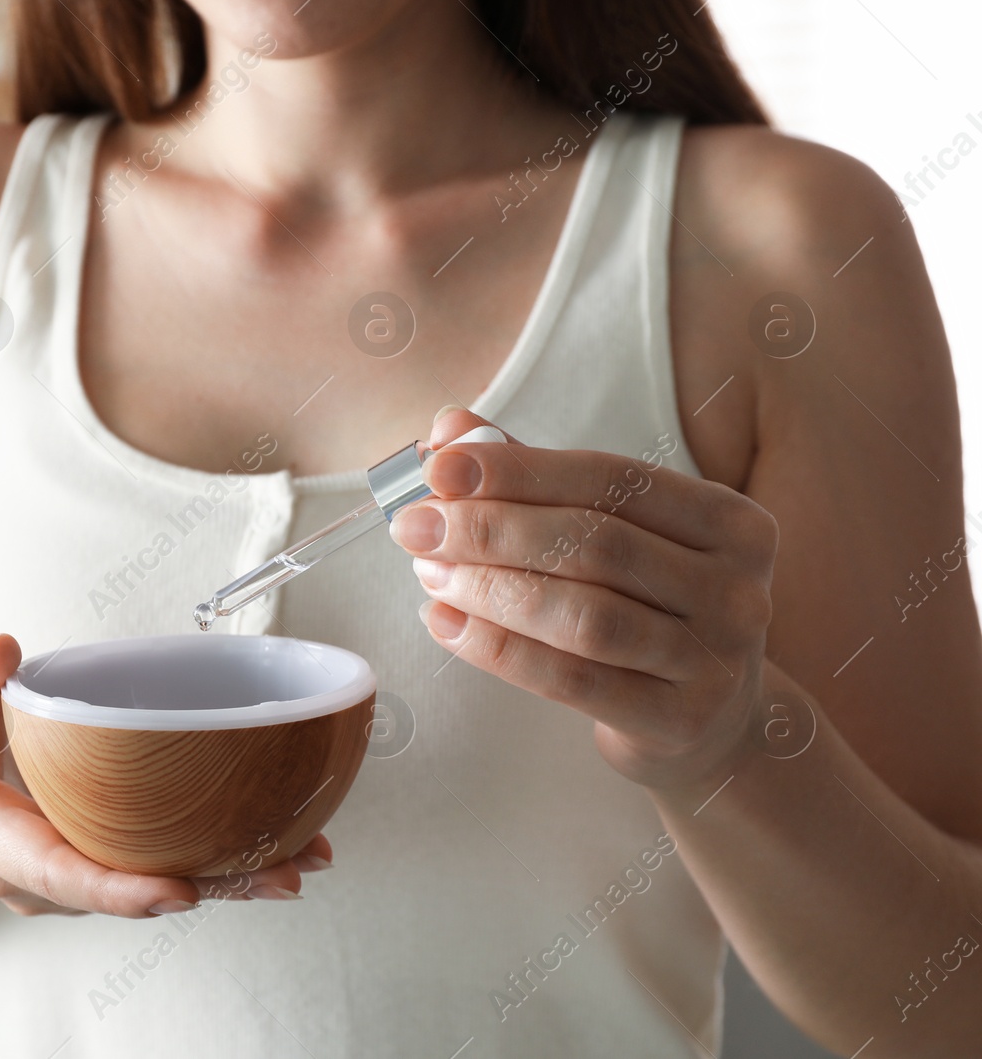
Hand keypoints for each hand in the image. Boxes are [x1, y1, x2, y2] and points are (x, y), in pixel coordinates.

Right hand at [0, 634, 331, 916]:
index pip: (55, 872)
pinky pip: (151, 871)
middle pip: (122, 892)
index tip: (179, 890)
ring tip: (300, 864)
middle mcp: (28, 874)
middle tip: (283, 873)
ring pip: (146, 889)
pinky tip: (272, 850)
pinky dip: (212, 864)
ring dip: (225, 881)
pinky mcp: (89, 863)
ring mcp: (62, 879)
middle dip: (206, 888)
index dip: (117, 889)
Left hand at [390, 409, 779, 788]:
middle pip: (595, 543)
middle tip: (415, 526)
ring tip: (428, 573)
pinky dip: (496, 648)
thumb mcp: (610, 535)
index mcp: (730, 522)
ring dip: (490, 588)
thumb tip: (449, 429)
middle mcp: (737, 589)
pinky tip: (445, 622)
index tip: (437, 468)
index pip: (611, 478)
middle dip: (491, 528)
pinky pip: (569, 680)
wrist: (707, 724)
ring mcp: (715, 661)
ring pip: (583, 615)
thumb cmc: (645, 607)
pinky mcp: (677, 721)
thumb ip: (535, 478)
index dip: (518, 469)